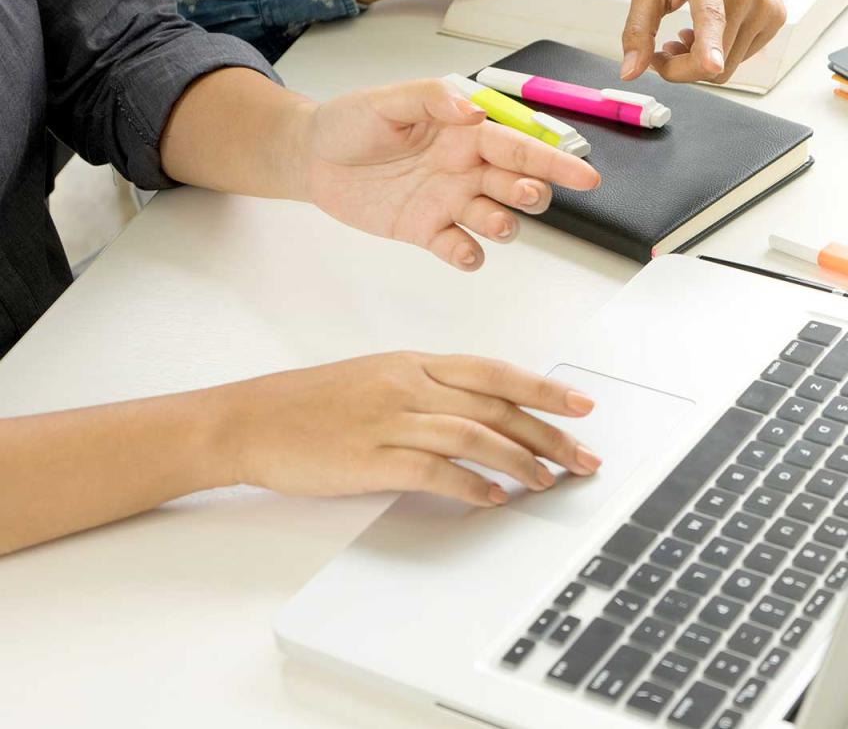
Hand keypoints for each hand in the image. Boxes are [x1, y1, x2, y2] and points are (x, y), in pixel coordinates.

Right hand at [215, 353, 599, 505]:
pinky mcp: (370, 457)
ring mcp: (390, 421)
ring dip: (519, 461)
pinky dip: (470, 484)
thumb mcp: (381, 380)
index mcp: (416, 364)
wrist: (250, 419)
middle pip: (496, 407)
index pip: (496, 373)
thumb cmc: (314, 404)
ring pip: (474, 435)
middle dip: (550, 434)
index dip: (545, 389)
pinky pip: (433, 470)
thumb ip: (432, 391)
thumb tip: (486, 414)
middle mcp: (410, 386)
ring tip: (547, 481)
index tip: (583, 406)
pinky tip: (493, 497)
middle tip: (584, 457)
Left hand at [298, 78, 601, 269]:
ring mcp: (449, 202)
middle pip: (520, 185)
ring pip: (497, 219)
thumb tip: (472, 111)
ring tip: (497, 224)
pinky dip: (468, 254)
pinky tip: (465, 251)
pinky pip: (459, 248)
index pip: (520, 147)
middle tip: (524, 194)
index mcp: (466, 134)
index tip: (586, 175)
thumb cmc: (350, 122)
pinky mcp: (427, 231)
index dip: (555, 162)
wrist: (311, 158)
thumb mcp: (387, 100)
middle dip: (534, 194)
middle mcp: (467, 170)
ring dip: (505, 224)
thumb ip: (431, 100)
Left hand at [621, 0, 785, 83]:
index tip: (711, 64)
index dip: (709, 45)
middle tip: (665, 48)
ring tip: (687, 34)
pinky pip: (742, 58)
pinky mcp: (776, 18)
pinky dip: (721, 54)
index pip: (710, 15)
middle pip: (712, 62)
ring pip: (727, 68)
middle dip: (681, 68)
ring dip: (700, 63)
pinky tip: (711, 30)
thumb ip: (637, 27)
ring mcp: (765, 6)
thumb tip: (630, 72)